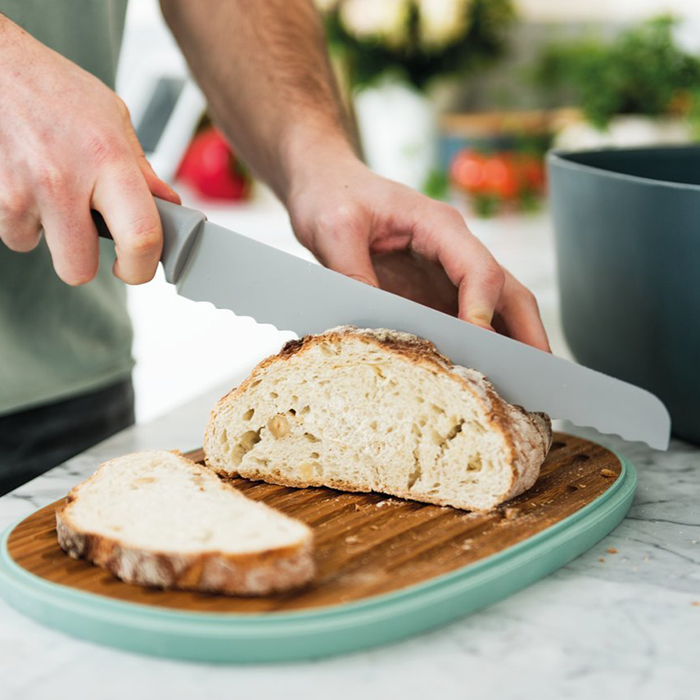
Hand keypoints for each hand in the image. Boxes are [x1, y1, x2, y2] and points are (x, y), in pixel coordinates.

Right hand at [0, 17, 178, 284]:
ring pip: (41, 250)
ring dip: (50, 233)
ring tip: (53, 191)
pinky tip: (28, 182)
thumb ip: (141, 171)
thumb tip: (169, 209)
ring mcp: (21, 190)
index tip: (138, 267)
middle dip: (87, 262)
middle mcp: (63, 179)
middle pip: (78, 269)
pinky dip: (23, 217)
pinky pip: (14, 231)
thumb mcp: (113, 119)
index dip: (142, 267)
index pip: (140, 238)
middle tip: (91, 238)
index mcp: (108, 160)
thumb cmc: (55, 89)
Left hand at [286, 149, 549, 351]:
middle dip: (526, 332)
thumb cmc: (332, 196)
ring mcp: (444, 272)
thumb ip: (352, 272)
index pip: (479, 270)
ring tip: (521, 388)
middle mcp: (452, 249)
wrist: (324, 185)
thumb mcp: (334, 228)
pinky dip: (479, 347)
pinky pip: (462, 320)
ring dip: (510, 344)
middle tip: (538, 377)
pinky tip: (481, 376)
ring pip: (494, 308)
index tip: (480, 346)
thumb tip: (370, 325)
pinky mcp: (430, 291)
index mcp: (438, 226)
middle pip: (506, 290)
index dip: (483, 309)